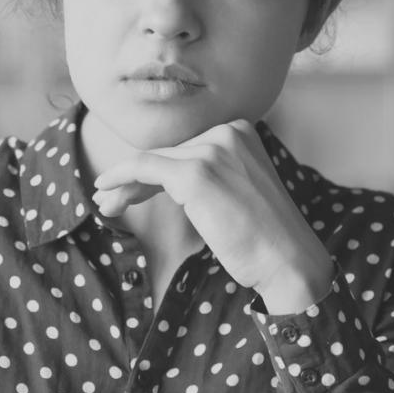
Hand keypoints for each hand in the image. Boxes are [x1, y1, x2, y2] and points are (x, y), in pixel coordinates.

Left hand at [92, 120, 332, 313]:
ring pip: (153, 162)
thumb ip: (211, 175)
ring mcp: (212, 150)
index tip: (131, 190)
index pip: (186, 148)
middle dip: (136, 179)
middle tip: (110, 199)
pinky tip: (106, 191)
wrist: (288, 261)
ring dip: (124, 183)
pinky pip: (145, 168)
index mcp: (242, 131)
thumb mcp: (239, 191)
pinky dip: (121, 178)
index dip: (155, 171)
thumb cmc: (265, 238)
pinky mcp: (196, 172)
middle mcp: (228, 132)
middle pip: (168, 154)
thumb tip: (162, 177)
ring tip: (105, 204)